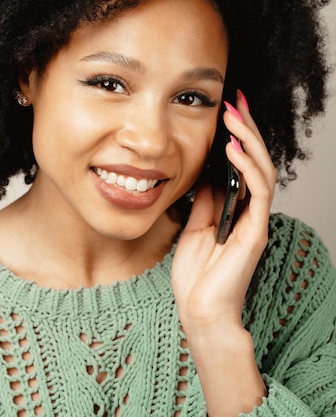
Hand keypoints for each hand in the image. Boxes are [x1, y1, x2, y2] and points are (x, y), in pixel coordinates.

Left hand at [171, 91, 274, 415]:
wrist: (199, 309)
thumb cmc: (196, 275)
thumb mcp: (194, 227)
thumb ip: (204, 201)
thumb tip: (206, 174)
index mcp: (236, 208)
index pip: (242, 165)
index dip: (237, 137)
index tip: (226, 110)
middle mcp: (250, 211)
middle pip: (255, 161)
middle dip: (246, 129)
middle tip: (235, 101)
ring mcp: (255, 220)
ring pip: (262, 170)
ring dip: (249, 140)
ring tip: (234, 116)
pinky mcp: (255, 231)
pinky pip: (258, 191)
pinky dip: (248, 167)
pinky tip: (234, 148)